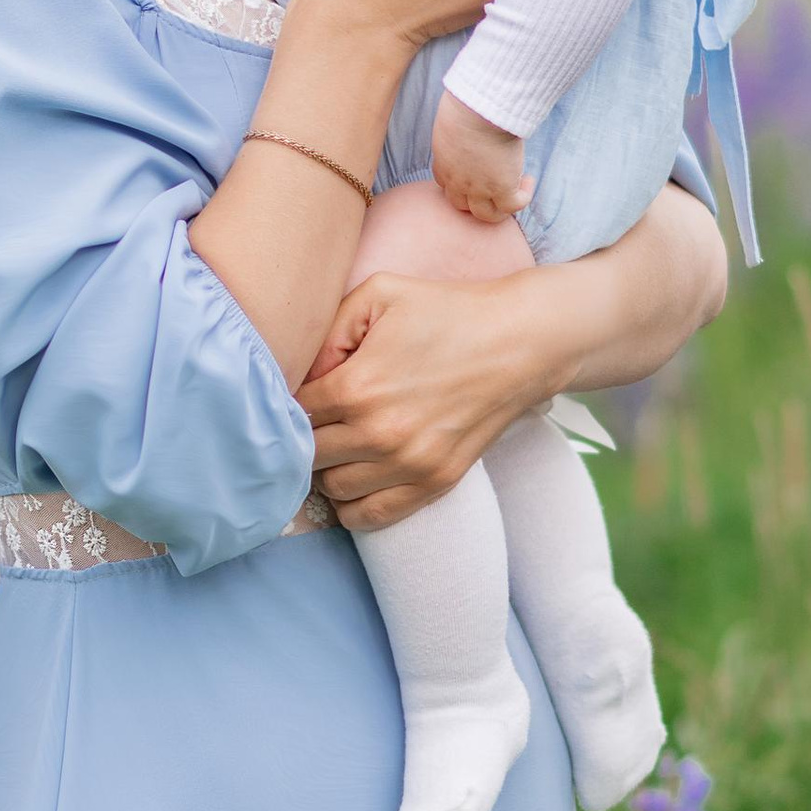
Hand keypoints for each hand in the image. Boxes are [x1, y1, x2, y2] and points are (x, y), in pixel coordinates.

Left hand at [297, 181, 729, 526]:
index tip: (296, 393)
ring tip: (337, 444)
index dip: (288, 401)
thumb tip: (298, 369)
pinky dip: (354, 504)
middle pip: (307, 456)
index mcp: (357, 386)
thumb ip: (328, 327)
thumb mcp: (380, 293)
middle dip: (304, 437)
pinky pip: (372, 516)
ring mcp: (409, 464)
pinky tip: (357, 477)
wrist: (521, 342)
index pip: (292, 412)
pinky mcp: (435, 483)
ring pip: (333, 489)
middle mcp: (379, 434)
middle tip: (315, 420)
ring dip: (327, 469)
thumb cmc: (448, 311)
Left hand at [431, 91, 530, 223]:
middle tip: (495, 184)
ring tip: (515, 188)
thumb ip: (456, 126)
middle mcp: (458, 182)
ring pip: (487, 215)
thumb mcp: (451, 118)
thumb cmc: (465, 103)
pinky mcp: (502, 189)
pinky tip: (528, 179)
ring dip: (501, 207)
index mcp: (443, 163)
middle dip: (478, 199)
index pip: (446, 185)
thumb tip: (465, 114)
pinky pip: (513, 206)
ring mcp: (479, 189)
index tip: (476, 170)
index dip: (461, 183)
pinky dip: (523, 197)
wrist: (479, 109)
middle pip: (462, 206)